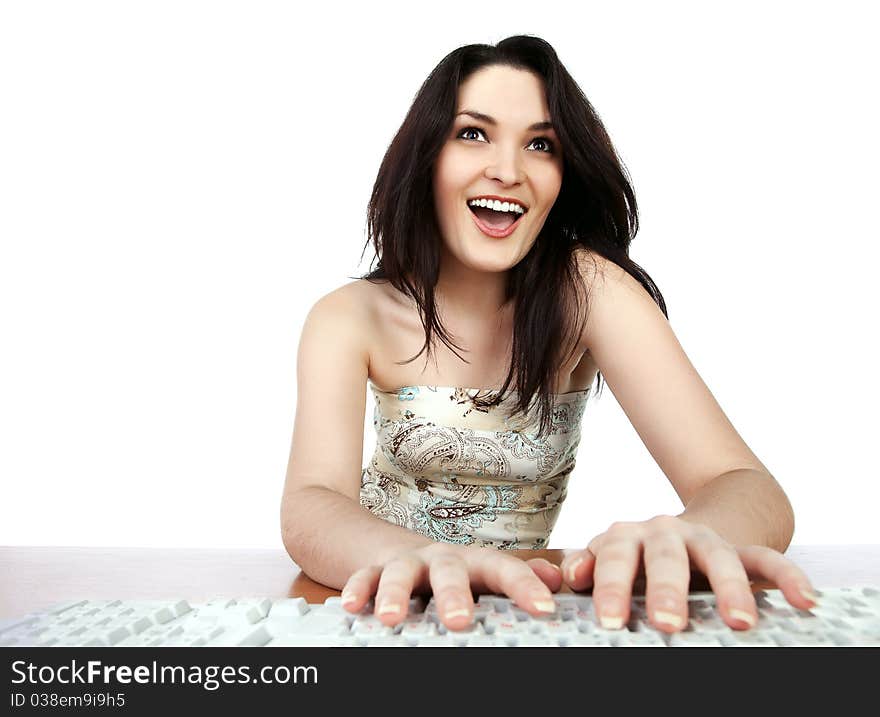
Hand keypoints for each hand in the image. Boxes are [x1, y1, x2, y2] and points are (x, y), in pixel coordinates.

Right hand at [340, 542, 563, 630]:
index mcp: (475, 562)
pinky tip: (353, 606)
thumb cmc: (453, 570)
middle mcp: (441, 559)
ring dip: (395, 594)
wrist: (394, 545)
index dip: (525, 587)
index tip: (543, 609)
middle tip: (459, 621)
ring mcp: (406, 563)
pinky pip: (364, 576)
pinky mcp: (374, 569)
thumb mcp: (485, 572)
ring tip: (391, 619)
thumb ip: (517, 577)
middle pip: (449, 571)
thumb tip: (556, 578)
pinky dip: (358, 589)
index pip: (505, 569)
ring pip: (400, 572)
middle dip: (453, 595)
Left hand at [559, 514, 818, 632]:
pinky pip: (768, 559)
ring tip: (739, 622)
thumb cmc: (633, 558)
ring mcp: (706, 540)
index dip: (612, 588)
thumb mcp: (606, 559)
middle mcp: (666, 533)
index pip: (616, 558)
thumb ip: (587, 567)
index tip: (610, 622)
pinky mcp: (741, 550)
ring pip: (720, 558)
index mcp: (627, 536)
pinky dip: (789, 576)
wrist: (680, 530)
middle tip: (668, 624)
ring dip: (730, 589)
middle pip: (667, 557)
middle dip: (668, 590)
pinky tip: (805, 600)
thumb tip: (573, 573)